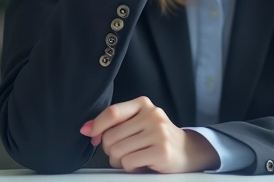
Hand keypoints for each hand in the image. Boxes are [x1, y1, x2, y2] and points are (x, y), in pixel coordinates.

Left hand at [80, 96, 219, 172]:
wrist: (187, 151)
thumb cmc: (157, 137)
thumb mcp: (138, 122)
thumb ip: (114, 123)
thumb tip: (86, 129)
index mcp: (143, 104)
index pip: (112, 113)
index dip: (96, 126)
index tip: (90, 134)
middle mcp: (152, 115)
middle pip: (111, 136)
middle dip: (110, 149)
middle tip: (124, 151)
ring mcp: (158, 133)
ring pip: (117, 151)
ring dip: (120, 161)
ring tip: (133, 158)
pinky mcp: (161, 151)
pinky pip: (129, 162)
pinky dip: (130, 168)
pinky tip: (142, 164)